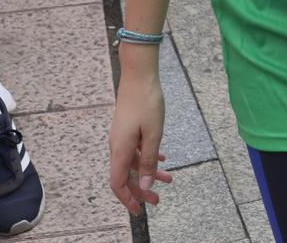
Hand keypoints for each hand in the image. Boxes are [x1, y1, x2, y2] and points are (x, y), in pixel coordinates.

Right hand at [108, 65, 171, 214]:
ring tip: (169, 179)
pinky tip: (163, 159)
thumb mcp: (153, 134)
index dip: (128, 199)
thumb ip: (149, 160)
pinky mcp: (128, 128)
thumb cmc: (147, 103)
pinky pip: (136, 150)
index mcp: (120, 150)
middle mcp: (117, 146)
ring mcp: (122, 137)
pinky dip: (148, 157)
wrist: (139, 75)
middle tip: (158, 201)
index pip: (118, 183)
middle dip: (141, 190)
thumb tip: (146, 185)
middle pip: (126, 176)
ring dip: (149, 173)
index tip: (139, 211)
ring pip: (134, 162)